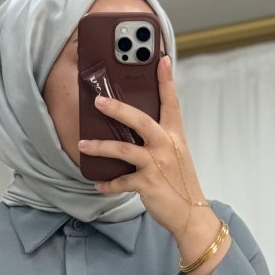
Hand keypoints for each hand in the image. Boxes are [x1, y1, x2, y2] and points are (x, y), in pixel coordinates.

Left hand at [77, 54, 215, 244]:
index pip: (172, 103)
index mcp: (175, 136)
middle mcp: (166, 146)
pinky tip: (98, 184)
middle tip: (98, 101)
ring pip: (123, 150)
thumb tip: (134, 128)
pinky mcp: (147, 184)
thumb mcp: (176, 155)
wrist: (191, 214)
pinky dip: (108, 184)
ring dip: (100, 147)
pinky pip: (121, 181)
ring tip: (82, 144)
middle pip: (140, 120)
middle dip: (118, 109)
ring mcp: (156, 165)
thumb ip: (160, 139)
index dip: (166, 80)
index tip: (161, 59)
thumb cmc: (181, 183)